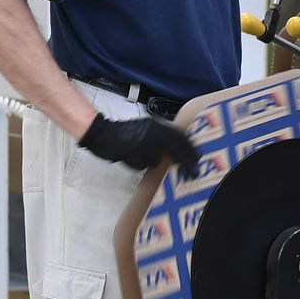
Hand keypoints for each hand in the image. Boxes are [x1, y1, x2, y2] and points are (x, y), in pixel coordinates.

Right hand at [79, 115, 200, 176]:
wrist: (102, 132)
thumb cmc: (125, 132)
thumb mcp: (146, 129)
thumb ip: (160, 137)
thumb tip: (177, 150)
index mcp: (157, 126)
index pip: (179, 137)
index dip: (190, 148)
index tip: (198, 158)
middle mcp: (152, 133)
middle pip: (176, 150)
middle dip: (186, 162)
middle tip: (194, 172)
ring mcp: (142, 143)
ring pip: (155, 161)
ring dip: (150, 162)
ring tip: (137, 155)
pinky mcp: (132, 153)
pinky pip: (142, 166)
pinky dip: (138, 165)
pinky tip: (130, 158)